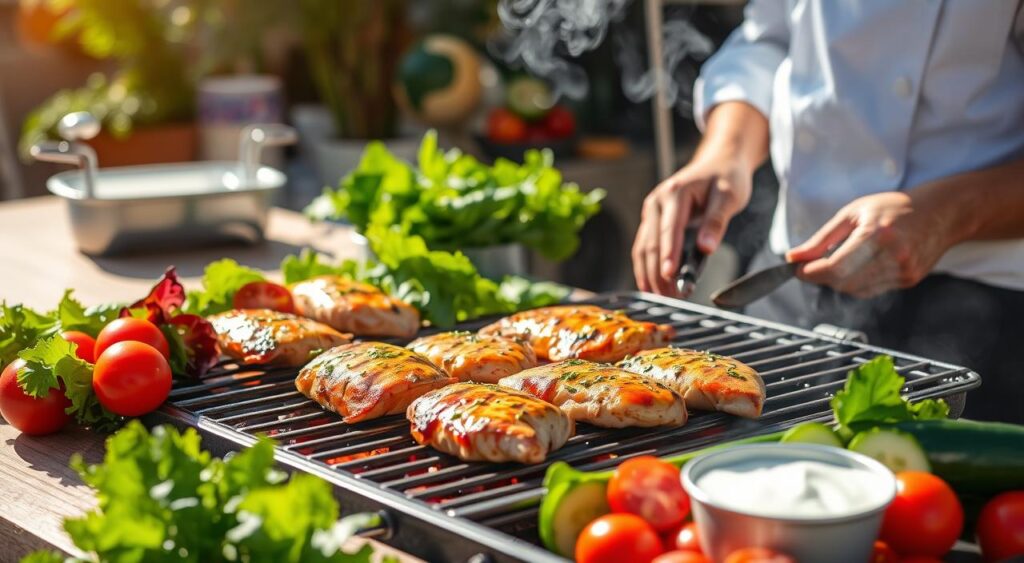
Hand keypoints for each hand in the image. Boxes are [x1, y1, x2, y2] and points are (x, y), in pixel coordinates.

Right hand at [632, 156, 752, 293]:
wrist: (719, 162)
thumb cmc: (726, 178)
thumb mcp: (729, 197)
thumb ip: (717, 222)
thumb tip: (706, 248)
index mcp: (675, 193)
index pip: (669, 229)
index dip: (668, 255)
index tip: (669, 276)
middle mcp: (657, 202)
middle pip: (651, 243)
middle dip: (657, 272)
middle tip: (668, 297)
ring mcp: (651, 211)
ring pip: (643, 247)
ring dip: (649, 273)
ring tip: (660, 296)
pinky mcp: (652, 220)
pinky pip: (644, 246)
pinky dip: (647, 266)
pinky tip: (651, 284)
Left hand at [786, 190, 960, 297]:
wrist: (940, 212)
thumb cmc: (893, 208)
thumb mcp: (852, 214)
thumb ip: (821, 239)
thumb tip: (793, 257)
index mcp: (877, 235)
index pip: (834, 267)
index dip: (810, 272)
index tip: (797, 269)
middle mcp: (893, 255)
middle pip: (843, 282)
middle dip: (822, 277)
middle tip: (813, 265)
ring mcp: (904, 270)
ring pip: (856, 290)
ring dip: (839, 281)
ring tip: (839, 260)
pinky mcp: (909, 280)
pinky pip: (871, 290)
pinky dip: (857, 283)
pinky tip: (861, 265)